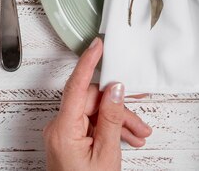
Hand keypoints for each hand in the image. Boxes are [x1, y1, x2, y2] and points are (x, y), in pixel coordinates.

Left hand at [43, 38, 151, 170]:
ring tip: (139, 135)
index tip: (98, 44)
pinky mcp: (69, 142)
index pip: (76, 86)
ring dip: (118, 121)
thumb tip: (116, 88)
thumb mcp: (107, 153)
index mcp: (64, 129)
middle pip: (92, 101)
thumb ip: (112, 117)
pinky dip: (109, 129)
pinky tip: (127, 139)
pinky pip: (91, 125)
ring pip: (95, 113)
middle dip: (119, 107)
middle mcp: (59, 129)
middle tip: (140, 120)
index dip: (88, 62)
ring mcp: (63, 135)